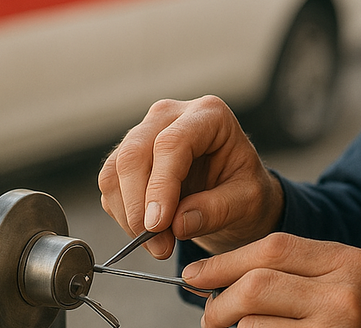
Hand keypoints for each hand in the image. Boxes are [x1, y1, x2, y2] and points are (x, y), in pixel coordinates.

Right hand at [98, 96, 283, 258]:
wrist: (235, 191)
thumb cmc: (245, 188)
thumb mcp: (248, 200)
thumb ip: (218, 209)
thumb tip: (176, 224)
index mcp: (209, 115)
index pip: (172, 143)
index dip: (161, 185)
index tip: (158, 224)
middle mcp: (171, 116)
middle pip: (135, 154)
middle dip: (140, 206)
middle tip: (160, 246)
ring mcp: (145, 133)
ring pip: (116, 171)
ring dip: (129, 216)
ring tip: (160, 245)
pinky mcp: (128, 157)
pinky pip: (111, 187)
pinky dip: (124, 216)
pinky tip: (150, 235)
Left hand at [184, 233, 360, 327]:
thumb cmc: (360, 324)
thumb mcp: (342, 284)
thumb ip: (294, 272)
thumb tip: (216, 276)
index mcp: (348, 261)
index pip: (274, 247)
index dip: (227, 261)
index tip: (197, 274)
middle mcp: (345, 292)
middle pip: (257, 283)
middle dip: (220, 299)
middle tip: (208, 315)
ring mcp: (336, 327)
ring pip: (253, 324)